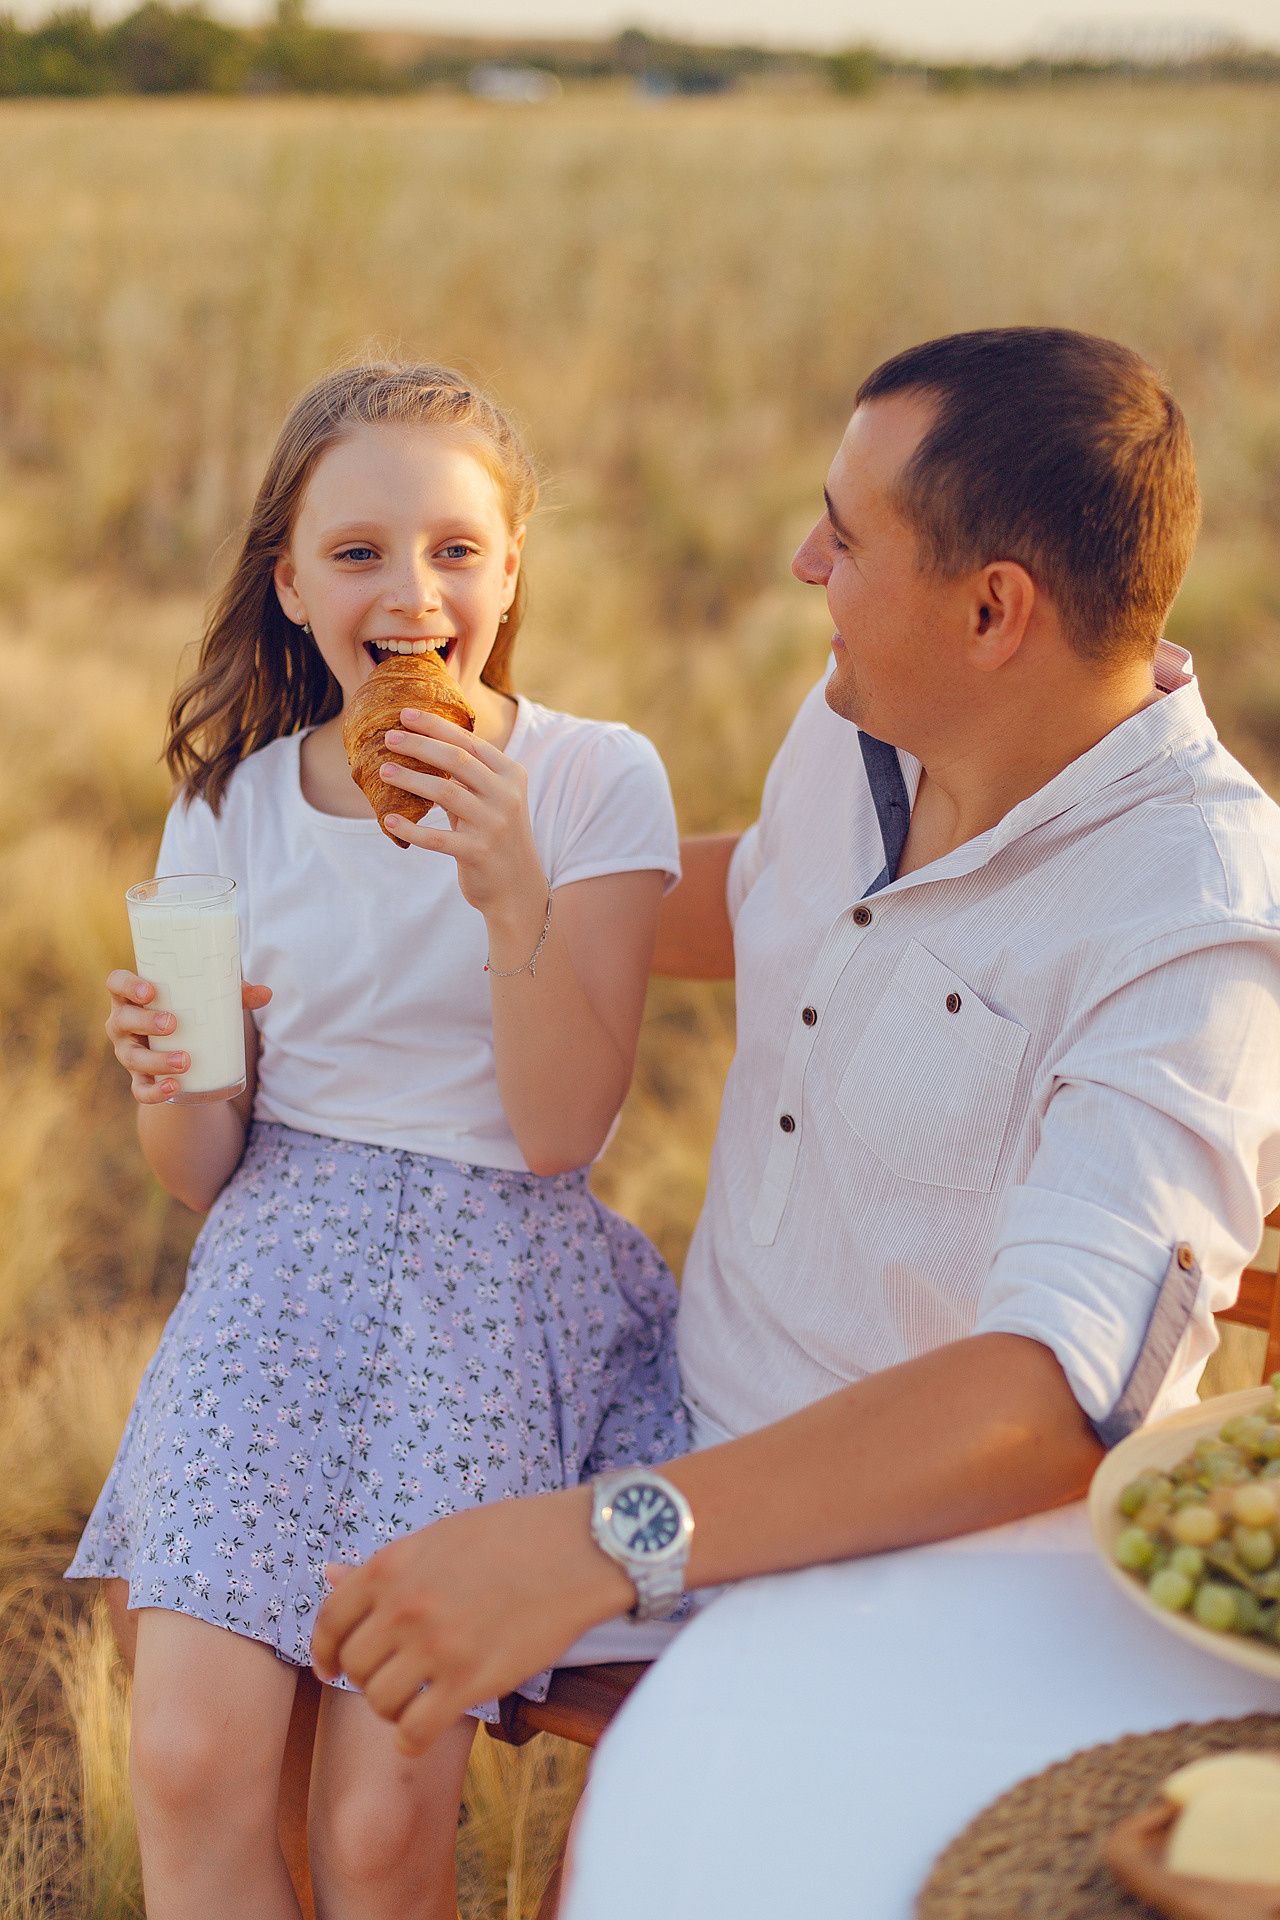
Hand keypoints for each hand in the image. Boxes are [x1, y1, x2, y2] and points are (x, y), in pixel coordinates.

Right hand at [105, 970, 270, 1103]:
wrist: (185, 1052)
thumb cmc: (192, 1012)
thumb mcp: (210, 1000)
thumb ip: (235, 994)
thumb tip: (266, 993)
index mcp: (134, 996)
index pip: (116, 983)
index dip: (127, 985)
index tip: (150, 991)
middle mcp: (124, 1023)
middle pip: (122, 1020)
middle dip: (145, 1022)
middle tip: (173, 1023)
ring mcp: (128, 1053)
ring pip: (130, 1057)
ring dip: (155, 1060)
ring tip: (184, 1061)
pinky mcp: (139, 1078)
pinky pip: (140, 1089)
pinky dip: (154, 1091)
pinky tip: (174, 1087)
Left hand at [310, 1487, 634, 1753]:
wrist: (578, 1548)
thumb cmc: (513, 1536)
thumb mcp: (440, 1537)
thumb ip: (385, 1566)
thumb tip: (329, 1575)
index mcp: (391, 1565)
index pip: (329, 1622)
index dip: (324, 1652)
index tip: (331, 1668)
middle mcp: (405, 1606)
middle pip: (355, 1666)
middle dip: (368, 1677)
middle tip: (394, 1678)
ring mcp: (437, 1646)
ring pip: (380, 1703)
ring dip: (393, 1708)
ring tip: (416, 1699)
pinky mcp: (472, 1681)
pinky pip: (414, 1733)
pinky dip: (412, 1740)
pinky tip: (427, 1727)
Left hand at [378, 711, 547, 927]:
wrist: (517, 887)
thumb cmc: (495, 836)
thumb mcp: (490, 799)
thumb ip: (467, 776)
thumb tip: (422, 743)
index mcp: (511, 775)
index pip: (469, 742)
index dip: (436, 726)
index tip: (406, 715)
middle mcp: (505, 796)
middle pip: (456, 760)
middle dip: (419, 745)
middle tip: (388, 738)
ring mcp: (494, 824)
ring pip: (445, 793)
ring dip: (410, 779)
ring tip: (384, 771)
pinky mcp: (478, 852)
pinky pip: (437, 837)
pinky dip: (411, 828)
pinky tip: (389, 820)